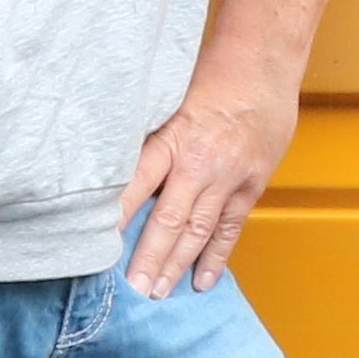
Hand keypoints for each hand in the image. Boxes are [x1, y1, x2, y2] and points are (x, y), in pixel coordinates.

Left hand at [112, 81, 300, 294]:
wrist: (264, 64)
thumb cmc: (212, 77)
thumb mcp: (168, 102)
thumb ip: (149, 141)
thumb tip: (116, 176)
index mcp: (171, 140)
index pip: (134, 187)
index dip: (115, 221)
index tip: (94, 248)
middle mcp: (198, 163)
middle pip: (167, 221)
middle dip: (146, 259)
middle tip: (131, 290)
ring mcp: (228, 177)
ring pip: (198, 231)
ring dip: (176, 265)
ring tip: (158, 293)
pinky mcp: (251, 184)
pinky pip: (230, 227)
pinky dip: (215, 256)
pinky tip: (202, 280)